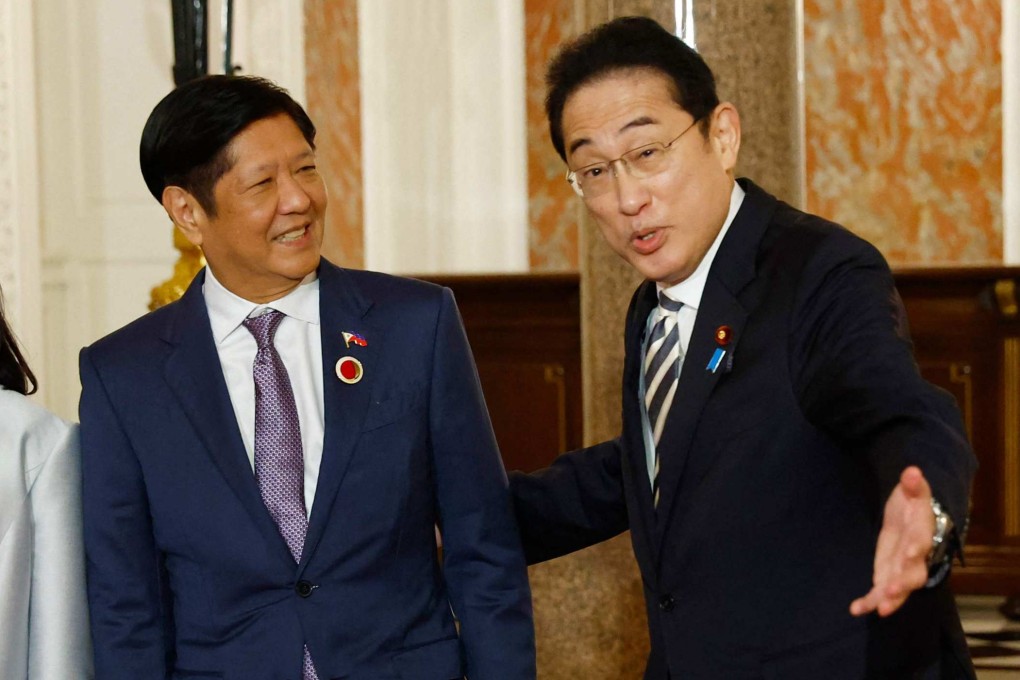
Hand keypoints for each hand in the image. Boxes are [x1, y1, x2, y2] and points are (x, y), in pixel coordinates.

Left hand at [849, 466, 934, 617]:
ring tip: (875, 609)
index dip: (916, 547)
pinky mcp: (889, 575)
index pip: (921, 541)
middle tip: (891, 593)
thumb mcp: (913, 491)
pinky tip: (856, 610)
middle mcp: (915, 557)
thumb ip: (913, 484)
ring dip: (888, 600)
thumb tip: (912, 471)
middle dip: (903, 584)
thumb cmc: (913, 504)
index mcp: (922, 533)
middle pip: (914, 574)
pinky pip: (881, 592)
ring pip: (899, 589)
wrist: (914, 518)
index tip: (910, 553)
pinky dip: (870, 601)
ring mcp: (902, 569)